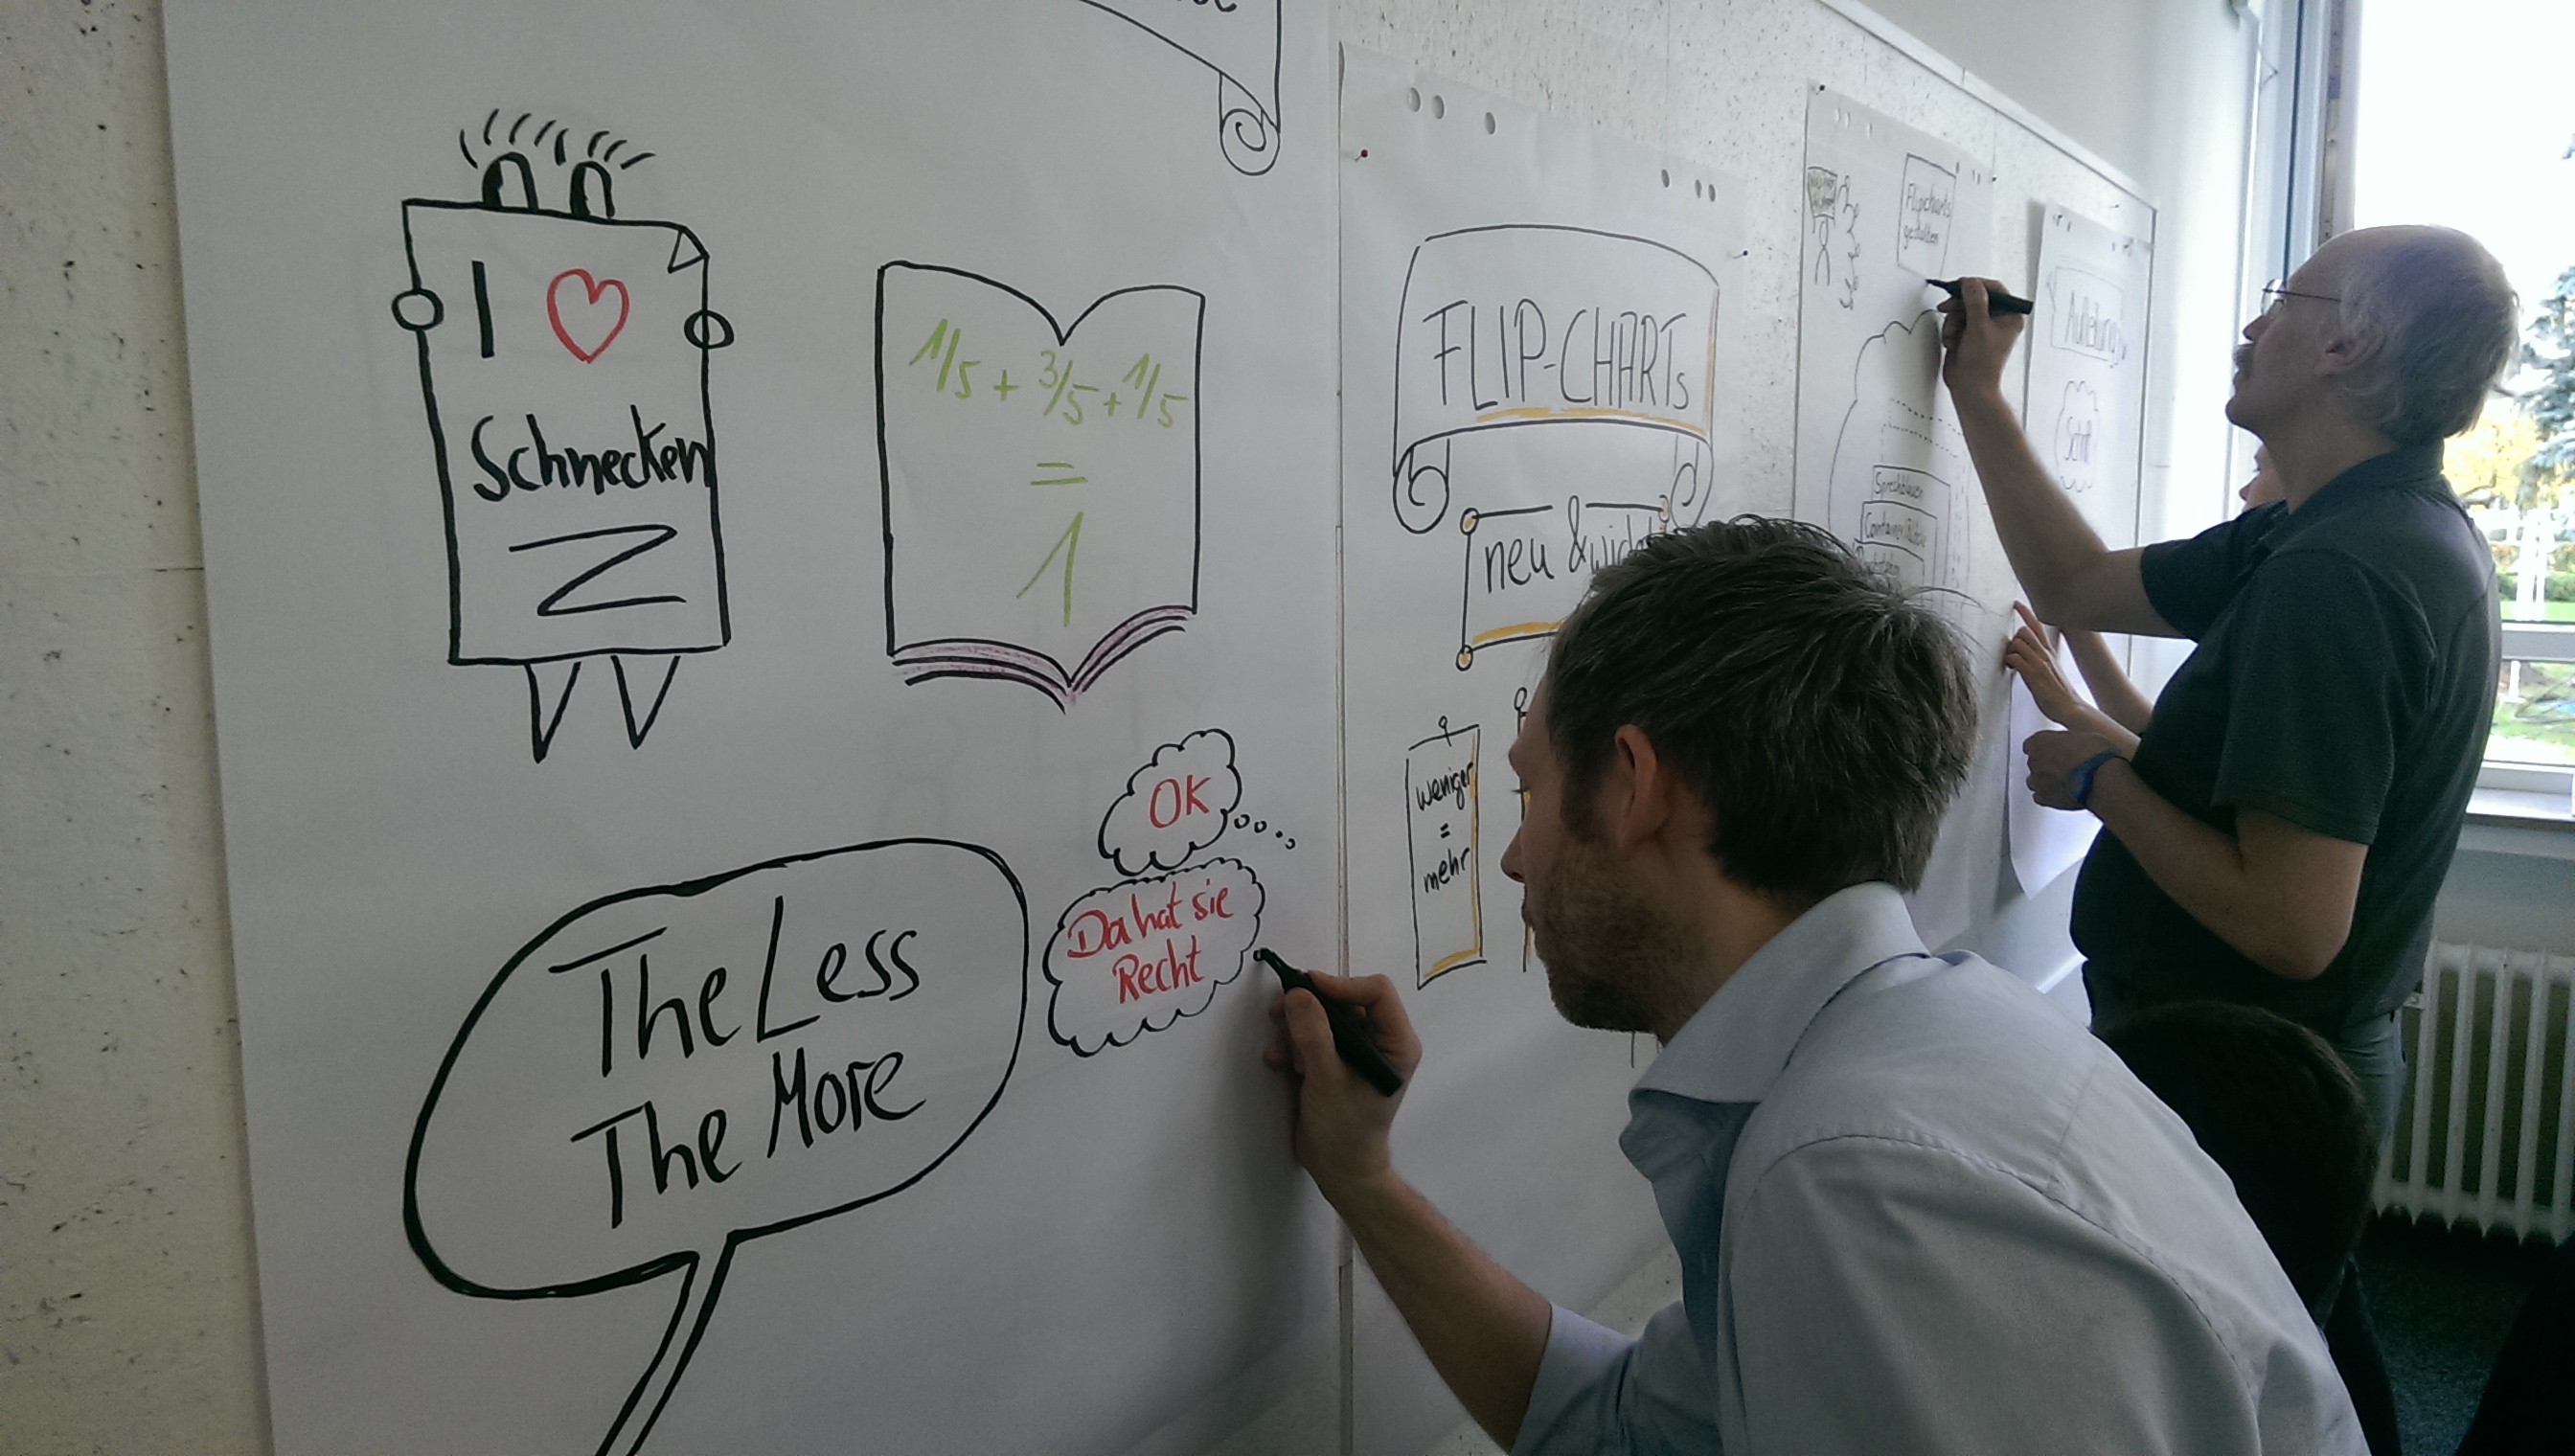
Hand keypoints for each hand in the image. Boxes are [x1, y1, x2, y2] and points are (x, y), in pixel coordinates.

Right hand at [1263, 970, 1420, 1201]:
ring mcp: (1355, 1050)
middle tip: (1277, 1013)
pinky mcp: (1334, 1059)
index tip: (1307, 988)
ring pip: (1323, 1016)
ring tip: (1281, 1054)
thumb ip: (1314, 1037)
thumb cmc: (1346, 1131)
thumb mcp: (1327, 1081)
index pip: (1377, 992)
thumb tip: (1298, 995)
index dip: (1341, 984)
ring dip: (1295, 1029)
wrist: (1338, 1168)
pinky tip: (1281, 1063)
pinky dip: (1292, 1043)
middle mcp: (1379, 1041)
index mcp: (1396, 1043)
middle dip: (1309, 1008)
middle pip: (1344, 1000)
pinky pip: (1311, 1035)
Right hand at [1937, 277, 2025, 399]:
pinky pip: (1956, 321)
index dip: (1977, 285)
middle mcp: (1998, 320)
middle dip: (1959, 306)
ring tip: (1952, 336)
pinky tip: (1952, 342)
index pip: (1995, 290)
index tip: (1961, 285)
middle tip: (1947, 307)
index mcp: (2009, 316)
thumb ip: (1974, 301)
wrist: (1970, 387)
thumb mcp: (1979, 327)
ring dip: (1953, 321)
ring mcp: (1982, 327)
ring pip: (1962, 310)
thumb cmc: (1982, 363)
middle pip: (1975, 298)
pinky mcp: (1969, 334)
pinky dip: (1951, 330)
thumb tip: (1971, 283)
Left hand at [2001, 602, 2088, 725]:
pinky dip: (2009, 660)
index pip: (2037, 626)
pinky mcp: (2034, 675)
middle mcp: (2045, 655)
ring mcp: (2039, 664)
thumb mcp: (2049, 670)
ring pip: (2018, 642)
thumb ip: (2037, 659)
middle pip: (2024, 630)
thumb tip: (2023, 653)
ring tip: (2010, 663)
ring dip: (2009, 650)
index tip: (2016, 604)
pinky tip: (2010, 668)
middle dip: (2013, 637)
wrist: (2071, 708)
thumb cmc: (2058, 693)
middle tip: (2011, 653)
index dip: (2026, 613)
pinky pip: (2015, 658)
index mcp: (2049, 653)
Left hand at [2025, 728, 2122, 810]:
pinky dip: (2049, 796)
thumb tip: (2070, 744)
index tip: (2055, 750)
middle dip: (2048, 764)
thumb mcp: (2082, 736)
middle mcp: (2034, 760)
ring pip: (2035, 780)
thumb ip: (2067, 741)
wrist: (2100, 778)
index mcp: (2039, 741)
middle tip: (2066, 767)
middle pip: (2035, 762)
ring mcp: (2037, 781)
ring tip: (2065, 781)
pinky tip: (2063, 794)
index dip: (2045, 748)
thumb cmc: (2094, 754)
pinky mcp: (2044, 798)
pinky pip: (2040, 797)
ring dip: (2046, 781)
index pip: (2032, 744)